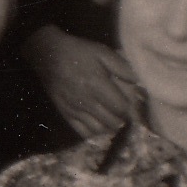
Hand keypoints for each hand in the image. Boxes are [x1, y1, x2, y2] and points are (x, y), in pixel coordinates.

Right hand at [28, 31, 142, 142]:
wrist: (48, 54)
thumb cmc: (78, 52)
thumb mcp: (102, 53)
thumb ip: (122, 68)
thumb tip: (138, 82)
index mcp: (98, 86)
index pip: (121, 108)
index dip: (130, 109)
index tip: (134, 106)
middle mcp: (87, 101)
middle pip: (112, 122)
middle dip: (122, 119)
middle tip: (124, 113)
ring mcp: (75, 109)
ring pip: (98, 129)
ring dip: (109, 127)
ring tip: (112, 119)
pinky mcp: (65, 113)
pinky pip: (82, 132)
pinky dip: (94, 133)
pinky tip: (98, 126)